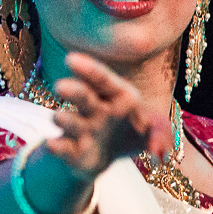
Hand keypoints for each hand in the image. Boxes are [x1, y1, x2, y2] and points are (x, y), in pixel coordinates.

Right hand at [43, 52, 172, 177]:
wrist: (108, 154)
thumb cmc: (132, 131)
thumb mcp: (153, 131)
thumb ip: (161, 136)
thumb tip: (162, 153)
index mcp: (116, 96)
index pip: (103, 79)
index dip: (89, 70)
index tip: (70, 59)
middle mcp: (95, 109)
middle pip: (84, 97)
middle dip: (74, 91)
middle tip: (60, 86)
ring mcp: (82, 129)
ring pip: (72, 121)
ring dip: (66, 120)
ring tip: (57, 117)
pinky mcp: (72, 150)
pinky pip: (63, 147)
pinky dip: (57, 147)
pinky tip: (51, 145)